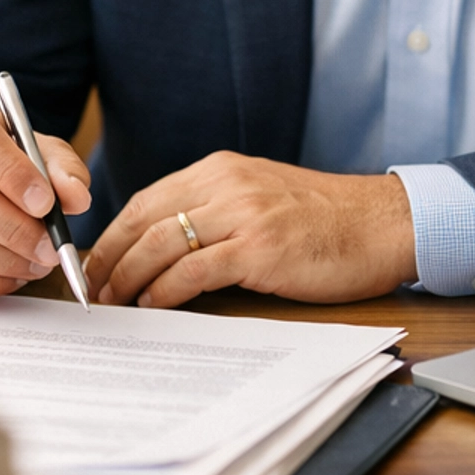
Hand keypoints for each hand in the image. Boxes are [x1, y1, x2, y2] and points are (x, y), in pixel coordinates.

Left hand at [87, 153, 415, 308]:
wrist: (382, 223)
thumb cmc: (327, 219)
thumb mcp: (262, 196)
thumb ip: (217, 209)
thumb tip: (166, 246)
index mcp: (222, 168)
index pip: (148, 199)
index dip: (113, 233)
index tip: (94, 262)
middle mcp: (227, 183)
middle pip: (145, 220)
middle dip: (109, 258)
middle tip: (91, 289)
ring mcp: (243, 214)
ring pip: (161, 244)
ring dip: (128, 277)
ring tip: (114, 303)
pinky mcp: (259, 248)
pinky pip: (194, 271)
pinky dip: (164, 291)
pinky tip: (153, 306)